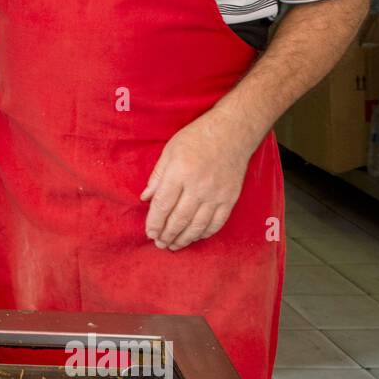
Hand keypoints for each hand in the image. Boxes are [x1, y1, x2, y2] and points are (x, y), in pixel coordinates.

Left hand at [141, 108, 258, 250]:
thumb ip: (157, 176)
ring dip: (184, 239)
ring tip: (173, 245)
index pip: (162, 205)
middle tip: (159, 244)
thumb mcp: (169, 151)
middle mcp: (198, 186)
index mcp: (179, 172)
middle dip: (167, 235)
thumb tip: (145, 198)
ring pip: (197, 225)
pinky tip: (195, 237)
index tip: (149, 233)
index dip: (154, 223)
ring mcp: (216, 194)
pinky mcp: (230, 198)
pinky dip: (204, 233)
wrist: (232, 132)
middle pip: (179, 219)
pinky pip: (217, 222)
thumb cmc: (197, 138)